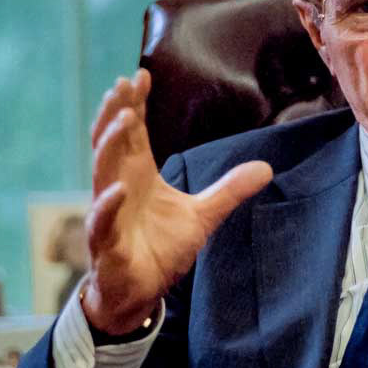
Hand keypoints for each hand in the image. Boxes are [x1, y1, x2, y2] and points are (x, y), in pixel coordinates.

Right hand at [83, 69, 272, 334]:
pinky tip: (117, 190)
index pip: (133, 134)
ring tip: (125, 120)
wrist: (141, 291)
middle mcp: (118, 188)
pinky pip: (101, 222)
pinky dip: (106, 206)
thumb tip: (266, 167)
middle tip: (124, 85)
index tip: (140, 75)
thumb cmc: (161, 248)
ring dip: (110, 146)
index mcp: (139, 176)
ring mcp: (108, 214)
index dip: (134, 104)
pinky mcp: (106, 244)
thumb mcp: (203, 214)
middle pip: (112, 144)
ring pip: (102, 174)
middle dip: (117, 114)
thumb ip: (229, 189)